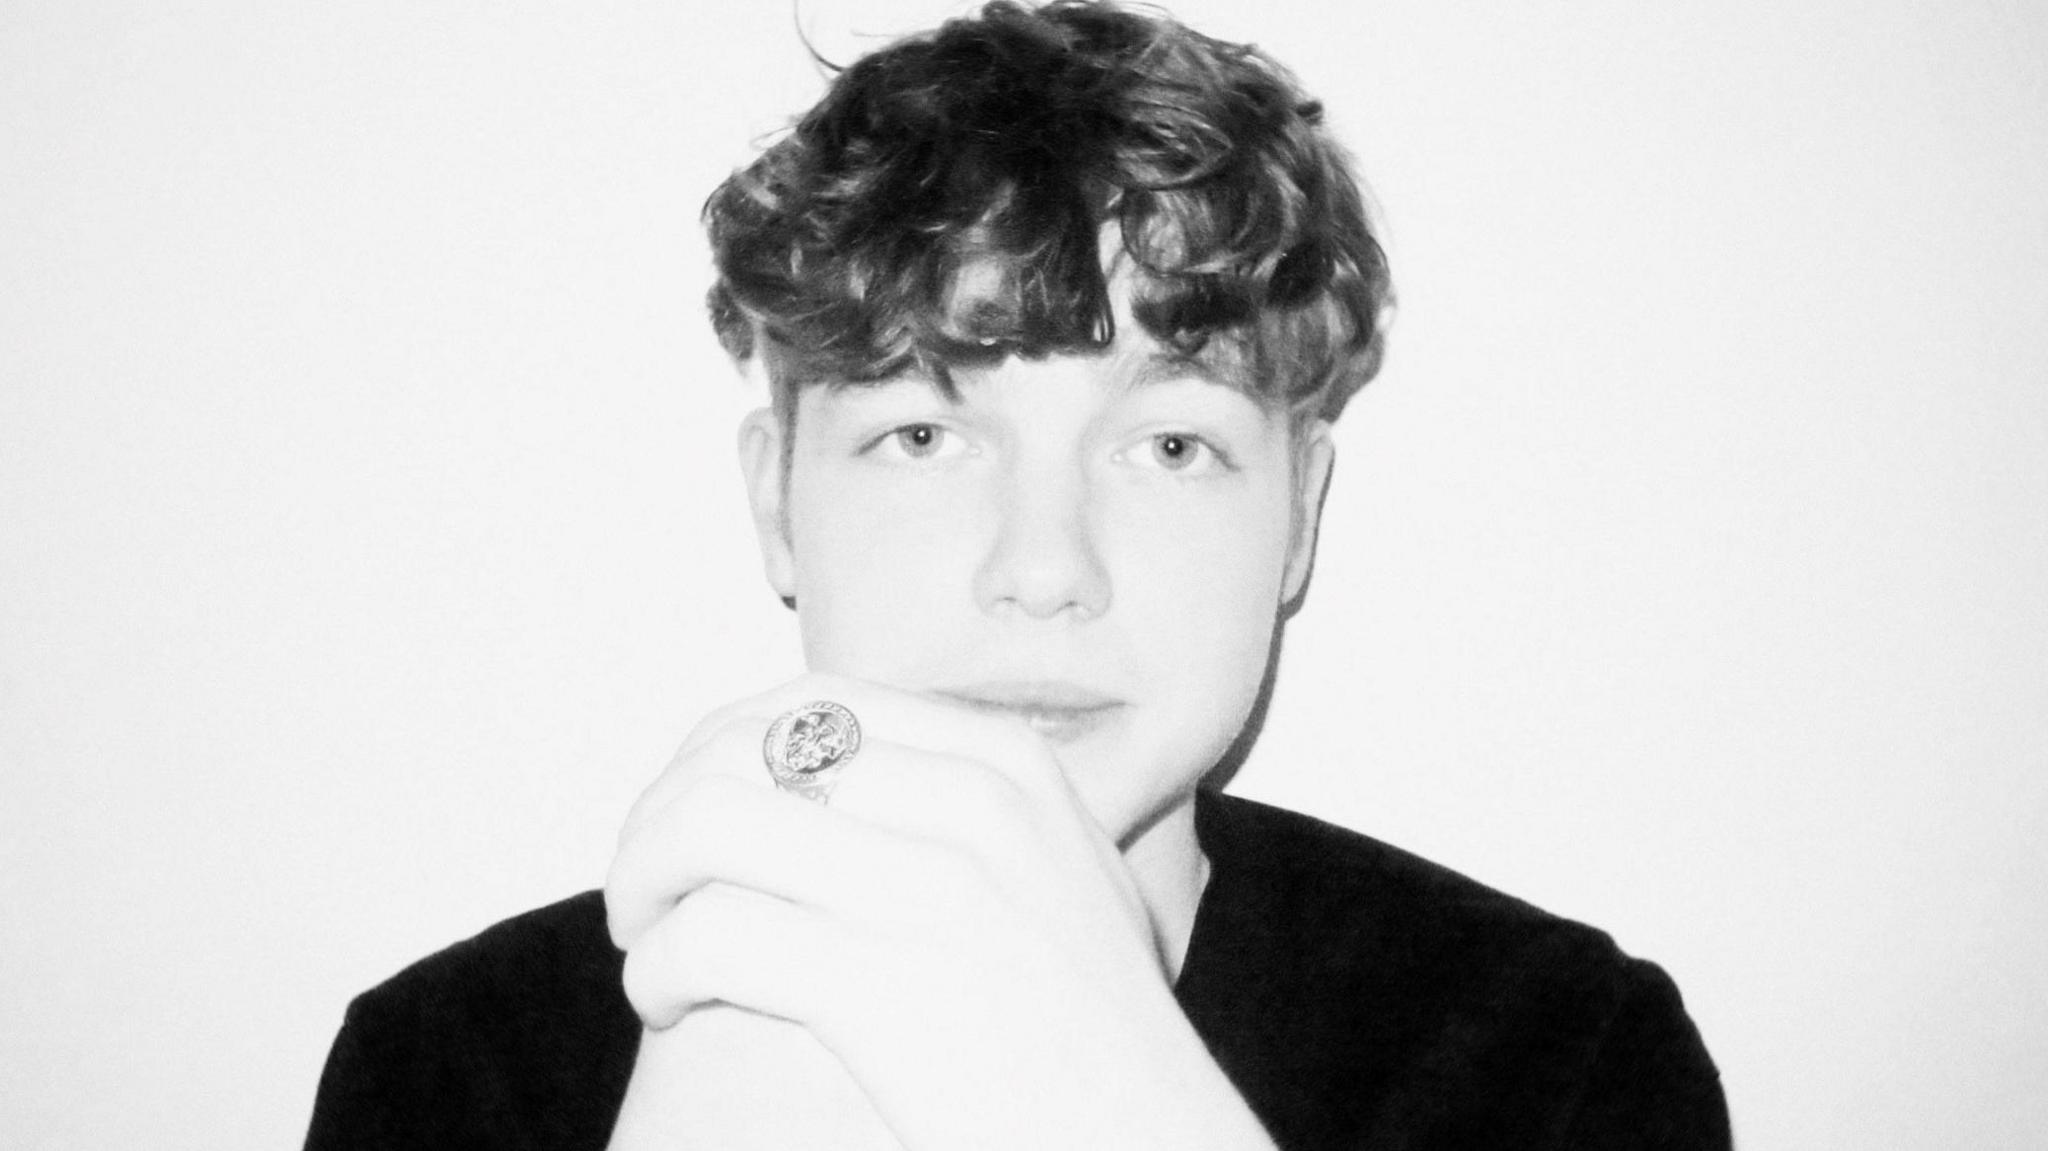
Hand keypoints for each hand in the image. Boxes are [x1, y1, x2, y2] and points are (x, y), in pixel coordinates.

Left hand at [602, 673, 1274, 1150]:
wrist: (1150, 1144)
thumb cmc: (1097, 1035)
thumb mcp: (1065, 873)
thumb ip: (974, 806)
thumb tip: (842, 767)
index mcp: (1009, 766)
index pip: (814, 702)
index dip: (716, 751)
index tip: (688, 816)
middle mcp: (973, 805)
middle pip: (745, 749)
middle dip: (662, 813)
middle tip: (647, 886)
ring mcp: (933, 891)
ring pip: (708, 825)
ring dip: (644, 881)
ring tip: (649, 940)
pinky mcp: (885, 987)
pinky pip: (710, 935)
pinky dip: (659, 967)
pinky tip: (668, 1000)